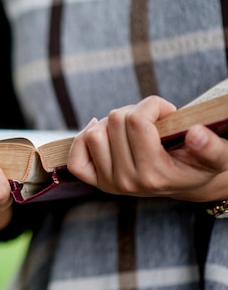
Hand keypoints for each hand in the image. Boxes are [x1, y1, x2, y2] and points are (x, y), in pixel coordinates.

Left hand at [68, 96, 227, 201]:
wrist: (186, 182)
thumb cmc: (201, 161)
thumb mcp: (219, 155)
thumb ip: (212, 147)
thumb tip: (195, 134)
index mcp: (156, 175)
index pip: (137, 122)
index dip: (153, 105)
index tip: (167, 112)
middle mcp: (129, 182)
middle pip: (115, 121)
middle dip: (134, 110)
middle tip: (151, 119)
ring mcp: (110, 184)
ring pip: (94, 133)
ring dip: (112, 121)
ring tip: (132, 126)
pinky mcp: (96, 182)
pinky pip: (75, 157)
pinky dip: (84, 138)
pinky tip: (101, 129)